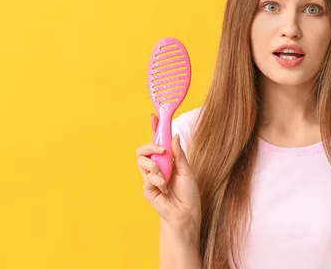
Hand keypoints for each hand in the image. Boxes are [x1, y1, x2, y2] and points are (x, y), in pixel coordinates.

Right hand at [137, 113, 201, 230]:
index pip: (158, 142)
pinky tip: (164, 189)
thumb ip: (178, 154)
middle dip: (150, 145)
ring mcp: (150, 177)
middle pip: (144, 149)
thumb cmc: (188, 194)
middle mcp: (157, 167)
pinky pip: (147, 177)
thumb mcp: (186, 170)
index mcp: (167, 161)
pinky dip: (158, 180)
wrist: (186, 214)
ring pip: (142, 160)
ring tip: (165, 177)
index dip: (155, 129)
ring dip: (155, 166)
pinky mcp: (147, 188)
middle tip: (161, 150)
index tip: (154, 116)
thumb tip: (174, 136)